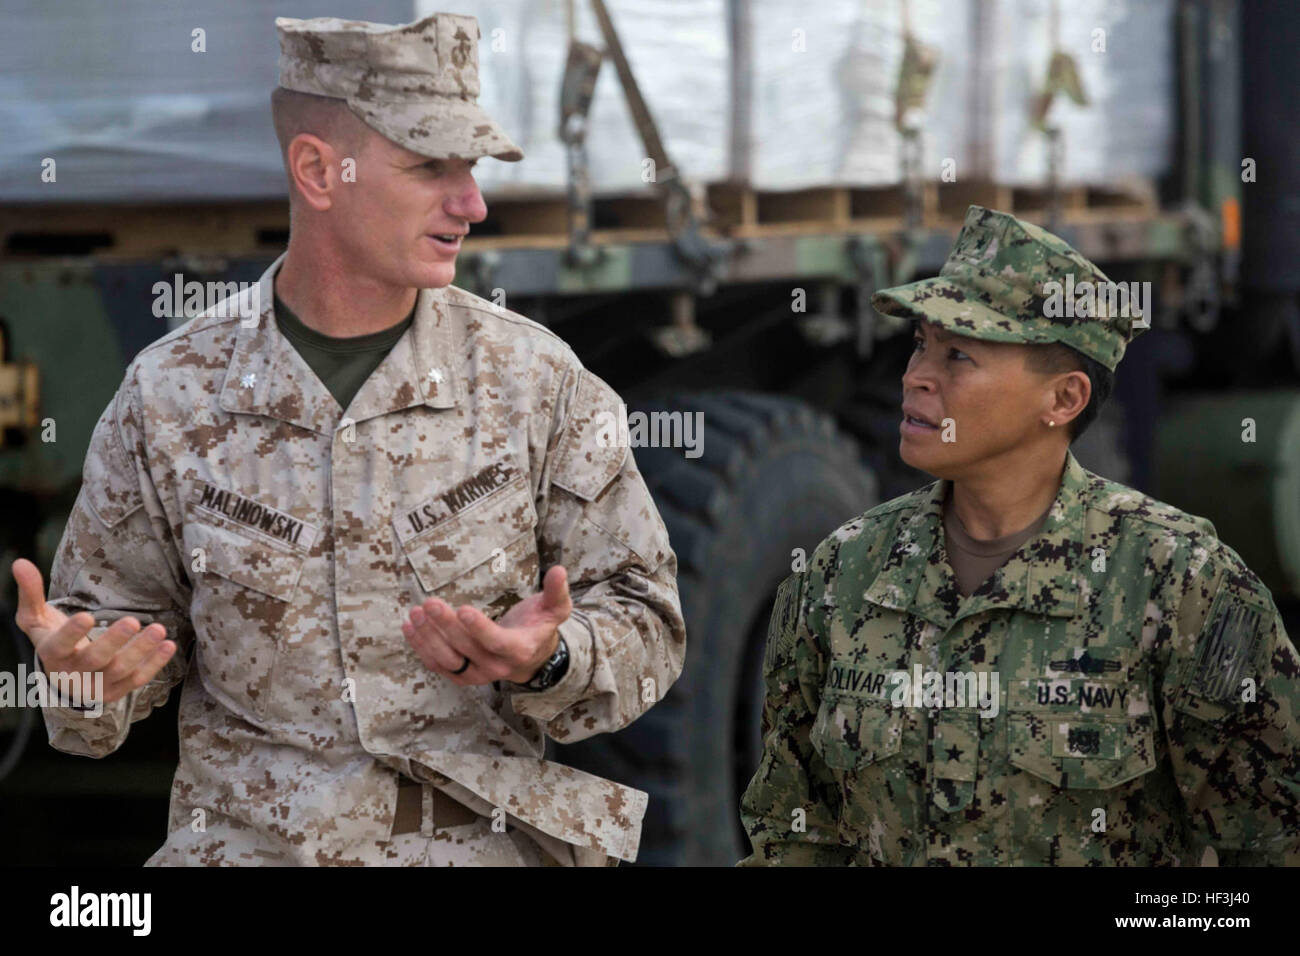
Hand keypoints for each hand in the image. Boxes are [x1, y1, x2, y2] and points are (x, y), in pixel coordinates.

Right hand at [11, 558, 176, 705]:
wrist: (64, 680)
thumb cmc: (51, 641)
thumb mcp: (35, 619)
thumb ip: (30, 593)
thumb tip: (19, 562)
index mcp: (52, 655)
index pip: (60, 646)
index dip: (71, 634)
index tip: (85, 616)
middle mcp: (74, 674)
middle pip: (95, 659)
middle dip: (113, 641)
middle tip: (133, 621)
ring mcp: (97, 685)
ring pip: (120, 670)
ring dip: (140, 651)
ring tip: (159, 629)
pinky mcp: (118, 690)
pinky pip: (138, 679)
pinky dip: (154, 664)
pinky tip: (169, 645)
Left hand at [402, 564, 572, 685]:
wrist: (531, 658)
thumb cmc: (539, 626)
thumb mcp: (555, 609)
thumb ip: (556, 591)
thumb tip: (559, 570)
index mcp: (519, 649)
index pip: (496, 642)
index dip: (479, 628)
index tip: (462, 609)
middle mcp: (497, 667)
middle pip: (466, 649)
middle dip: (445, 626)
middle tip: (429, 603)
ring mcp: (477, 674)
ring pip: (448, 660)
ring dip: (429, 637)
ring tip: (416, 613)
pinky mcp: (462, 675)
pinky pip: (438, 665)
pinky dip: (421, 648)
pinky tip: (410, 627)